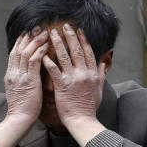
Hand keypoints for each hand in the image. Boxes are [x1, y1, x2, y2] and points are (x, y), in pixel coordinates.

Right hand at [0, 29, 48, 146]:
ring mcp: (20, 76)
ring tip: (45, 32)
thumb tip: (29, 73)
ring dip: (36, 41)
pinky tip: (47, 45)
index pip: (14, 53)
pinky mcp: (29, 80)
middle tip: (37, 27)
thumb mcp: (19, 91)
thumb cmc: (23, 109)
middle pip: (19, 49)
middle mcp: (13, 73)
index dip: (21, 42)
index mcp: (10, 75)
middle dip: (28, 37)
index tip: (28, 33)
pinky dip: (40, 51)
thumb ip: (22, 80)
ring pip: (26, 52)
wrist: (19, 120)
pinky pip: (34, 61)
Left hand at [41, 24, 105, 145]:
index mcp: (92, 74)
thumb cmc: (89, 107)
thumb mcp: (99, 90)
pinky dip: (48, 61)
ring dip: (58, 43)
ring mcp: (72, 79)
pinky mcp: (62, 86)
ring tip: (51, 34)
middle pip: (76, 50)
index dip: (83, 39)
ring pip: (64, 57)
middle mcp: (83, 73)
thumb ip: (101, 75)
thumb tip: (104, 63)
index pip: (88, 52)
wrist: (82, 121)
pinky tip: (42, 53)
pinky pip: (54, 70)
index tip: (78, 30)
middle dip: (70, 36)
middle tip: (64, 26)